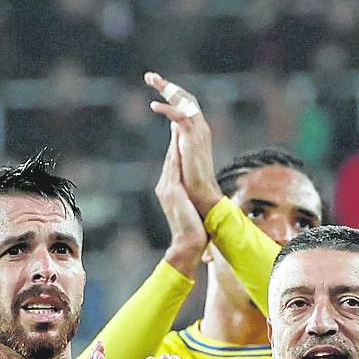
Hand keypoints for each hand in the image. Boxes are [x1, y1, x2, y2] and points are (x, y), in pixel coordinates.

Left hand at [144, 71, 222, 217]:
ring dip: (168, 89)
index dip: (172, 92)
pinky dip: (168, 109)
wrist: (202, 196)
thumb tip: (173, 126)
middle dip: (168, 85)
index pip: (185, 104)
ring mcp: (198, 132)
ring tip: (151, 80)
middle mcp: (200, 127)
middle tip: (150, 75)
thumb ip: (179, 137)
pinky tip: (154, 105)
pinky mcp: (193, 139)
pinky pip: (181, 117)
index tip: (156, 84)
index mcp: (197, 131)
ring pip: (185, 102)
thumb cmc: (192, 181)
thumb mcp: (182, 153)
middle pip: (185, 97)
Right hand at [156, 126, 207, 277]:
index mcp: (169, 190)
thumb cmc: (192, 232)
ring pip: (170, 157)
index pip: (173, 162)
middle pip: (169, 156)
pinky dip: (176, 150)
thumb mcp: (190, 211)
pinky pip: (173, 165)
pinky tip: (180, 137)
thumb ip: (188, 199)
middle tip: (176, 113)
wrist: (187, 245)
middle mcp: (165, 186)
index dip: (176, 144)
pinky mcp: (172, 190)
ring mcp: (167, 188)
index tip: (180, 127)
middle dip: (173, 135)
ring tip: (177, 118)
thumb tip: (194, 197)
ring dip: (173, 137)